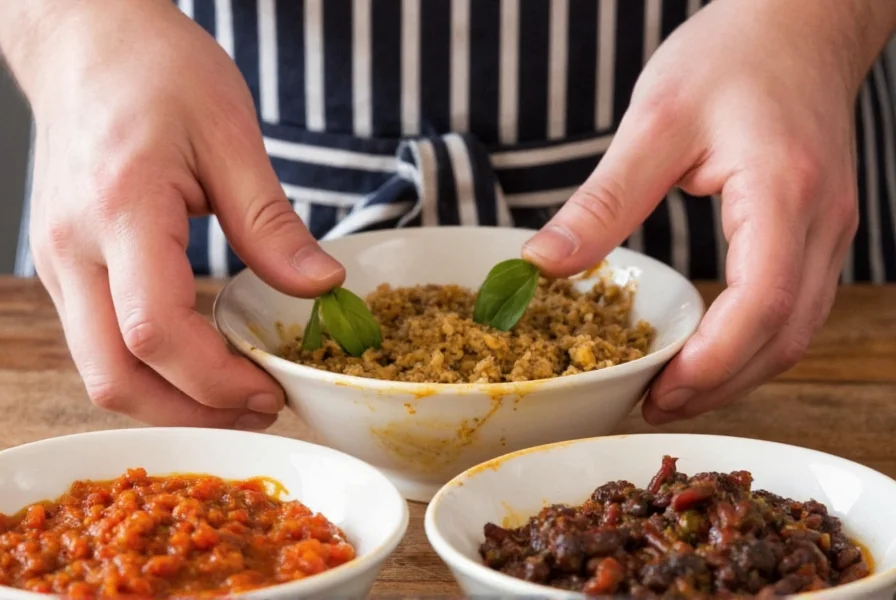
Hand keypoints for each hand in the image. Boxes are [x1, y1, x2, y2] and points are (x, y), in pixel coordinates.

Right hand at [12, 0, 343, 427]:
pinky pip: (99, 344)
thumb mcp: (230, 135)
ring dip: (170, 400)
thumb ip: (271, 223)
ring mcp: (58, 262)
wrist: (88, 42)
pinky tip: (201, 361)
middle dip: (192, 413)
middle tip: (260, 408)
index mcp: (120, 210)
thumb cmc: (157, 72)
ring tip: (237, 393)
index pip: (156, 330)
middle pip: (114, 376)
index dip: (217, 380)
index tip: (272, 389)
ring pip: (100, 371)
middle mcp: (73, 249)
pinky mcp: (64, 266)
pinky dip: (151, 370)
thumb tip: (320, 287)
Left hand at [522, 0, 894, 423]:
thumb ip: (603, 201)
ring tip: (675, 391)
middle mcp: (821, 221)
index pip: (762, 303)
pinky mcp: (818, 230)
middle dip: (721, 385)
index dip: (712, 363)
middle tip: (654, 408)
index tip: (658, 393)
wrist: (798, 19)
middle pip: (786, 336)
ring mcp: (830, 229)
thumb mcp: (654, 121)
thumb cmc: (731, 55)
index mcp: (783, 191)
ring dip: (738, 372)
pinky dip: (752, 342)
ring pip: (796, 331)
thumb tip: (543, 265)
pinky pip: (794, 306)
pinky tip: (709, 348)